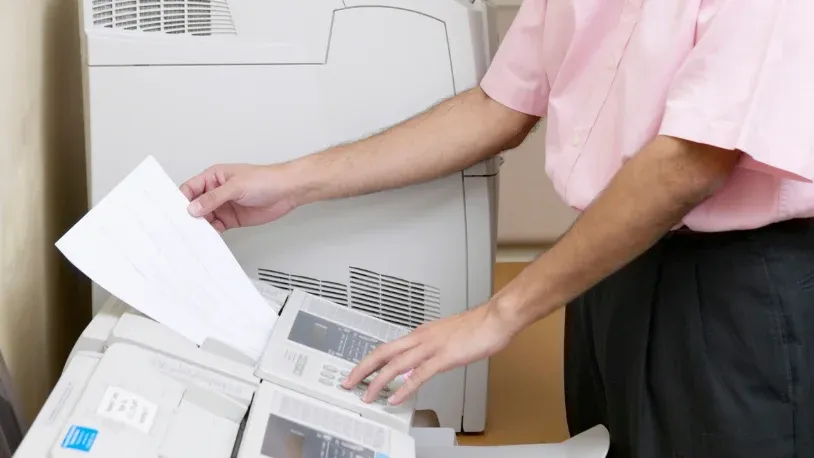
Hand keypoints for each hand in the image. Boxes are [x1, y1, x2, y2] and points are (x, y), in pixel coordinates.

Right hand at [180, 163, 298, 231]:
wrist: (287, 191)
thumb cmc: (266, 179)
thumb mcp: (236, 186)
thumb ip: (214, 198)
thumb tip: (194, 207)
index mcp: (213, 177)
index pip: (190, 188)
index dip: (181, 200)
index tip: (177, 212)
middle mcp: (216, 191)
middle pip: (194, 205)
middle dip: (189, 216)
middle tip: (184, 227)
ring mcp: (223, 206)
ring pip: (204, 218)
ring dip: (200, 226)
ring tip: (195, 235)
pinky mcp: (231, 219)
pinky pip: (216, 227)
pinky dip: (212, 233)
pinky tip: (209, 237)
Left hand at [342, 302, 515, 405]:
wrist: (495, 317)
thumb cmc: (477, 326)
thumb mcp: (447, 335)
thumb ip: (433, 346)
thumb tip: (423, 359)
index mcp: (421, 332)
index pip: (388, 346)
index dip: (370, 360)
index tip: (360, 371)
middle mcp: (421, 337)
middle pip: (383, 352)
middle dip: (363, 368)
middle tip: (348, 382)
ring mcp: (431, 347)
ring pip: (396, 364)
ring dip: (378, 381)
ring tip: (368, 395)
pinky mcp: (444, 357)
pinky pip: (419, 375)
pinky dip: (405, 387)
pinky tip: (397, 398)